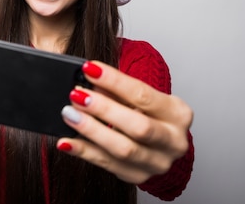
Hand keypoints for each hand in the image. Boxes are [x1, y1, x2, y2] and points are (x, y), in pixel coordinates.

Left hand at [57, 61, 192, 183]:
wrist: (161, 142)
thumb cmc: (149, 113)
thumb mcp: (140, 98)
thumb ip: (117, 90)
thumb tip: (87, 80)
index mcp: (178, 113)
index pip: (143, 95)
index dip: (114, 81)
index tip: (89, 69)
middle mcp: (174, 141)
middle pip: (137, 126)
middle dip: (104, 109)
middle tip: (77, 95)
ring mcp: (158, 163)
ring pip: (123, 149)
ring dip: (91, 131)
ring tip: (69, 114)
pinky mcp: (138, 176)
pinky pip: (107, 164)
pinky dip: (84, 151)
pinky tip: (66, 141)